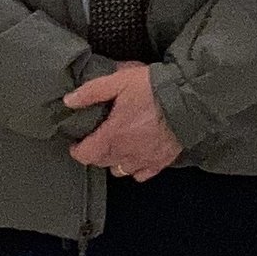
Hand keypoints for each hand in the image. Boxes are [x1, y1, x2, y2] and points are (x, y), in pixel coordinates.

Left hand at [65, 63, 181, 181]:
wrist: (188, 99)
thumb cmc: (153, 89)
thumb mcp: (118, 81)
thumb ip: (91, 92)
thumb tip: (69, 101)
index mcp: (113, 136)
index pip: (85, 155)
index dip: (77, 150)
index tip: (77, 142)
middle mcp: (126, 153)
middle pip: (102, 162)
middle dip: (95, 152)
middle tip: (96, 139)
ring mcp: (145, 160)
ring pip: (120, 170)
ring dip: (115, 161)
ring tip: (117, 146)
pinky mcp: (161, 161)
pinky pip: (142, 174)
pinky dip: (136, 168)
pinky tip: (137, 155)